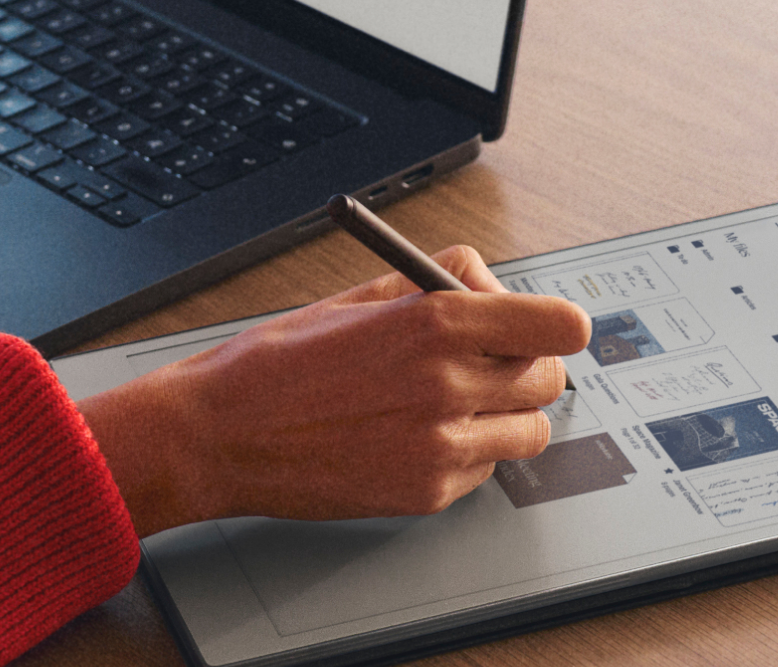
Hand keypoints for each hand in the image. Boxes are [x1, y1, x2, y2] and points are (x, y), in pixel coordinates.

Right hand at [76, 245, 589, 533]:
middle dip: (523, 364)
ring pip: (528, 429)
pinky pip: (483, 468)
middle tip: (484, 360)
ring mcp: (442, 446)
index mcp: (433, 324)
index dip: (553, 323)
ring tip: (449, 402)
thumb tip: (482, 284)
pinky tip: (413, 434)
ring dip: (502, 414)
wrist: (219, 433)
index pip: (557, 325)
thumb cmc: (276, 363)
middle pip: (549, 377)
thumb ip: (429, 285)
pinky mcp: (429, 493)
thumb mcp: (354, 298)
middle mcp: (448, 385)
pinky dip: (464, 452)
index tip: (543, 326)